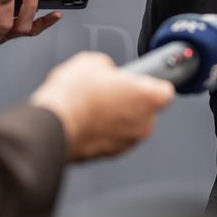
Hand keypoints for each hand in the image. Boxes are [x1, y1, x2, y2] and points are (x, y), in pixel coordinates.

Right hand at [31, 52, 174, 161]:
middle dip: (131, 102)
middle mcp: (144, 123)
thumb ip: (110, 68)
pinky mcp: (111, 154)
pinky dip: (105, 132)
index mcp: (149, 97)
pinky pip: (114, 139)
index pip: (165, 90)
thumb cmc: (74, 95)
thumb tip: (106, 72)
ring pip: (130, 126)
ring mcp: (128, 142)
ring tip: (94, 107)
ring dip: (118, 118)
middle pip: (147, 110)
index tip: (141, 81)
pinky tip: (87, 121)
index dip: (151, 84)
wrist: (52, 125)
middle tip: (111, 92)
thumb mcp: (93, 62)